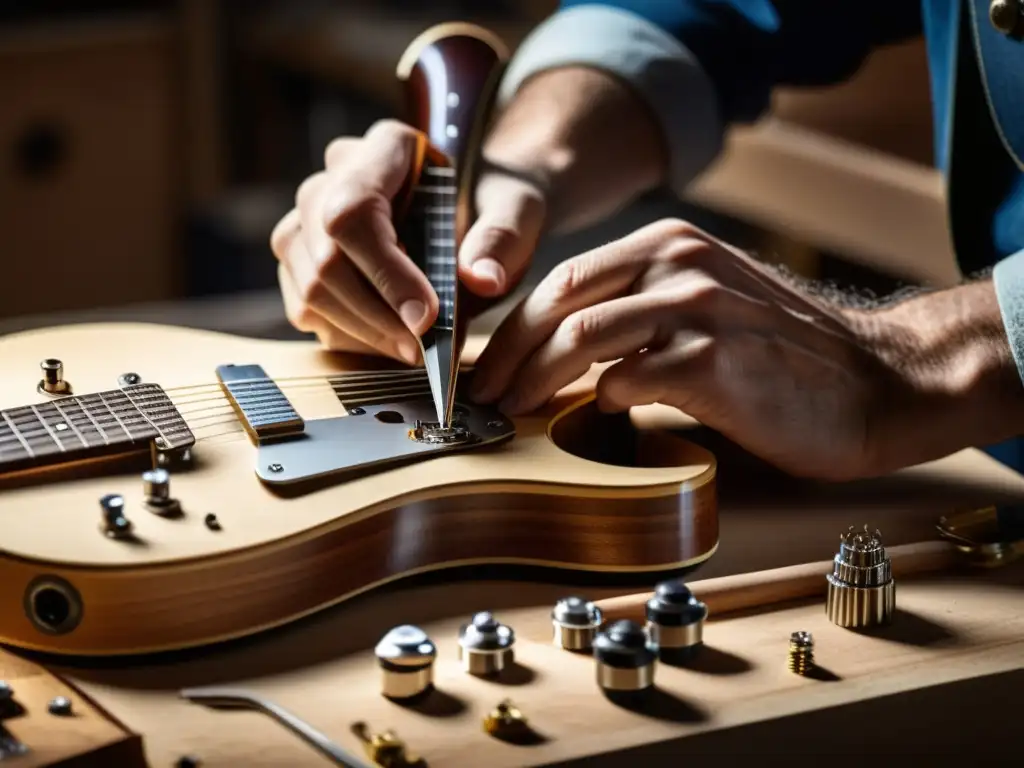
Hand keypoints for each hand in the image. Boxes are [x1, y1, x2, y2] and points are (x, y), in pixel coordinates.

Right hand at [270, 119, 545, 363]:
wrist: (475, 209)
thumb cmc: (492, 204)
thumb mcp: (517, 211)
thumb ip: (503, 239)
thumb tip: (483, 279)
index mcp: (386, 148)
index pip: (357, 209)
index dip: (385, 271)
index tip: (425, 317)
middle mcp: (333, 177)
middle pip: (327, 256)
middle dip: (376, 314)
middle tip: (422, 347)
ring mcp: (307, 219)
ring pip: (310, 287)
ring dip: (362, 331)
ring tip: (412, 348)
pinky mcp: (300, 259)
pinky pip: (305, 308)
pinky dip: (347, 337)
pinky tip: (388, 340)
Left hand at [469, 219, 908, 480]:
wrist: (875, 382)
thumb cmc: (782, 355)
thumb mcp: (705, 305)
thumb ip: (639, 313)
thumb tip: (559, 354)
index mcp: (668, 245)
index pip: (563, 279)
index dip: (512, 327)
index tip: (487, 365)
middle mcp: (678, 263)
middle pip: (559, 301)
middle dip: (507, 354)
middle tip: (484, 397)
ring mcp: (698, 308)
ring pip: (581, 336)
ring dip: (535, 380)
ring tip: (513, 413)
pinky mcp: (716, 360)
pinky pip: (628, 380)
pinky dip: (598, 403)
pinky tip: (595, 420)